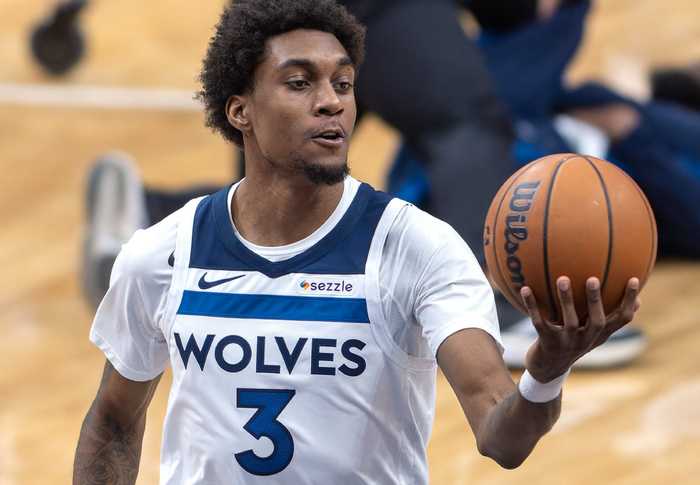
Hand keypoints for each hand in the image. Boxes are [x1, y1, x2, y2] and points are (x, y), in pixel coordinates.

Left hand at [521, 276, 640, 381]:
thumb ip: (608, 317)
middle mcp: (586, 340)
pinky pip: (539, 322)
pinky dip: (532, 306)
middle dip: (595, 300)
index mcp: (599, 334)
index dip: (628, 301)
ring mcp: (567, 343)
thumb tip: (638, 300)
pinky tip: (525, 289)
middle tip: (593, 278)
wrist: (548, 369)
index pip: (621, 319)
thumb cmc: (573, 342)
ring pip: (569, 321)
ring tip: (562, 279)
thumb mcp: (593, 333)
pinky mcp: (547, 344)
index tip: (633, 279)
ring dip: (565, 300)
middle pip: (596, 321)